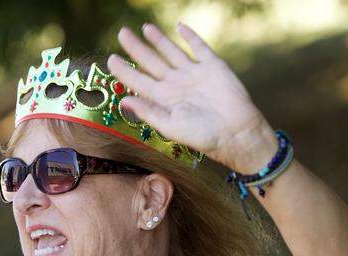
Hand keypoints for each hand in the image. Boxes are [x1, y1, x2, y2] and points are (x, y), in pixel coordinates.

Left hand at [106, 22, 277, 172]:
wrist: (236, 132)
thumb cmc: (202, 135)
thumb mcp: (170, 125)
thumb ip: (148, 111)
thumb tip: (123, 101)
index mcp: (163, 99)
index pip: (138, 81)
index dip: (124, 70)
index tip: (111, 59)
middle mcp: (176, 84)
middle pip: (151, 62)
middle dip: (136, 48)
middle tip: (122, 33)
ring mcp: (194, 74)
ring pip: (172, 52)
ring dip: (159, 40)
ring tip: (145, 28)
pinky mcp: (213, 67)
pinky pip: (199, 48)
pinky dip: (190, 37)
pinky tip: (179, 27)